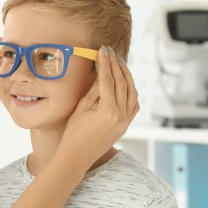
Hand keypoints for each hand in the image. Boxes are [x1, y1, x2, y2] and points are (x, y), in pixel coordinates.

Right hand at [59, 46, 139, 169]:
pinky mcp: (126, 125)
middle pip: (122, 83)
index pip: (109, 80)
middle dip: (116, 65)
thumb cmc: (74, 133)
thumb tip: (102, 73)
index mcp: (108, 111)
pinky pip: (134, 104)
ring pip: (132, 92)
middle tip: (110, 53)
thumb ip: (95, 90)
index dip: (105, 64)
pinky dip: (131, 90)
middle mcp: (121, 116)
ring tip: (119, 63)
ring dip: (126, 75)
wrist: (77, 156)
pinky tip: (125, 82)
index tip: (102, 51)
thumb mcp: (81, 108)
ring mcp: (126, 121)